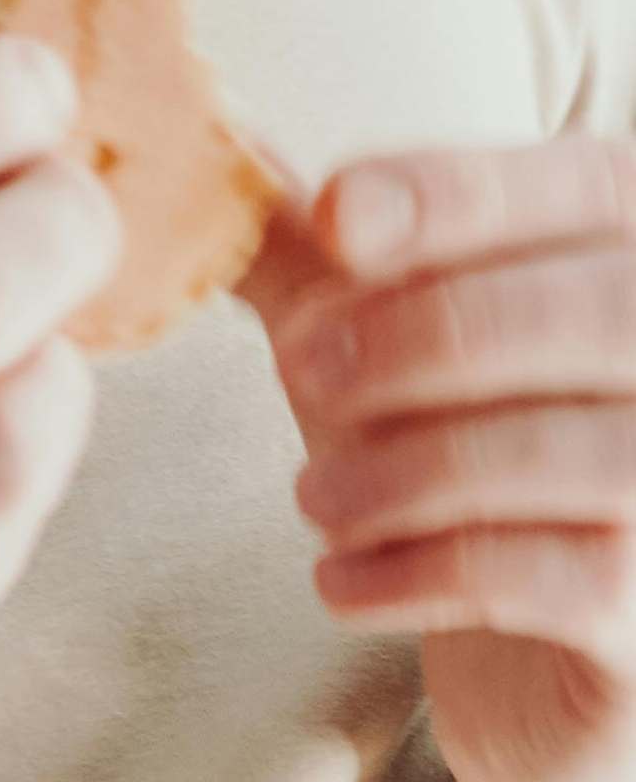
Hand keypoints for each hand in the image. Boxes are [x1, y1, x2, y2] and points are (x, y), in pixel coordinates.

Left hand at [250, 140, 635, 781]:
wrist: (531, 641)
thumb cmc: (458, 445)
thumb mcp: (378, 325)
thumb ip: (311, 247)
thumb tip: (199, 140)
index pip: (582, 184)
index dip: (454, 194)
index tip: (334, 223)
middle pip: (572, 316)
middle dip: (411, 338)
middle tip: (300, 372)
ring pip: (549, 451)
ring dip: (395, 471)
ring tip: (315, 496)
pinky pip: (538, 574)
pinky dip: (414, 572)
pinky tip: (343, 579)